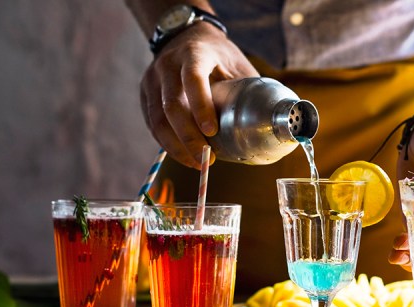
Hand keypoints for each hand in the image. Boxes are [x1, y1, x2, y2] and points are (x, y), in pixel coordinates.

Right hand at [140, 22, 258, 168]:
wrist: (186, 36)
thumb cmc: (219, 56)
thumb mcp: (237, 64)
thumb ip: (248, 89)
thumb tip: (268, 123)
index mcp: (194, 53)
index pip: (192, 79)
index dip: (201, 107)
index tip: (212, 132)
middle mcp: (168, 64)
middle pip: (171, 105)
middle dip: (188, 137)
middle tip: (206, 158)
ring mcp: (152, 79)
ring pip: (157, 118)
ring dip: (176, 146)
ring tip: (195, 163)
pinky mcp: (145, 93)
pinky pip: (152, 123)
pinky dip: (166, 143)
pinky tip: (182, 155)